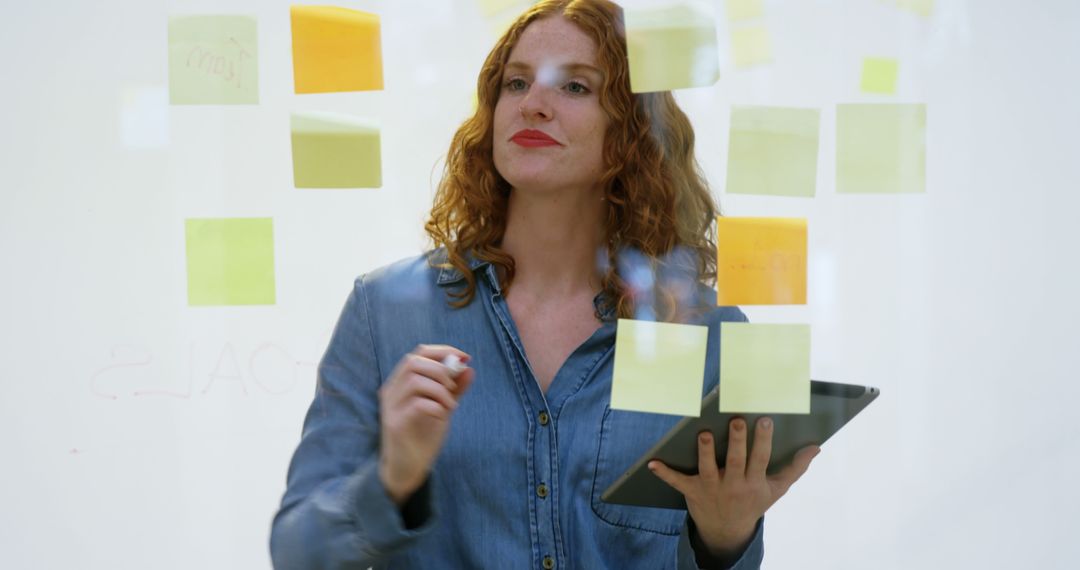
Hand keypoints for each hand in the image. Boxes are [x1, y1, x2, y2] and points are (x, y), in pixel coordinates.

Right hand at [378, 344, 474, 505]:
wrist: (407, 469)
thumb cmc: (423, 436)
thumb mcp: (442, 408)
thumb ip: (454, 389)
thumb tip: (468, 369)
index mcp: (400, 383)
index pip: (418, 353)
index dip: (443, 351)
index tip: (465, 358)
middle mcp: (391, 391)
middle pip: (413, 362)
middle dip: (441, 370)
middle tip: (454, 388)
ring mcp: (390, 408)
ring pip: (415, 381)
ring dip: (440, 390)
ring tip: (450, 406)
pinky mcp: (395, 425)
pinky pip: (417, 404)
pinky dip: (436, 406)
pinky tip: (442, 416)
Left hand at [648, 417, 819, 557]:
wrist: (727, 530)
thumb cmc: (753, 502)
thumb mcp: (776, 490)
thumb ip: (795, 468)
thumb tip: (816, 447)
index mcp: (754, 483)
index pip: (761, 459)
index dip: (763, 440)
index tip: (765, 419)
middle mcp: (733, 485)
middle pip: (736, 461)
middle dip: (737, 441)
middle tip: (737, 420)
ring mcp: (712, 488)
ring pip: (708, 469)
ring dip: (705, 452)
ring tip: (705, 433)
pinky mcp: (692, 491)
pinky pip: (677, 481)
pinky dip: (664, 473)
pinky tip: (652, 463)